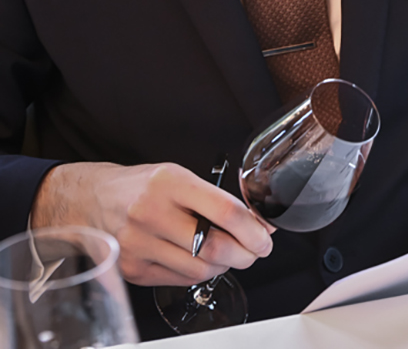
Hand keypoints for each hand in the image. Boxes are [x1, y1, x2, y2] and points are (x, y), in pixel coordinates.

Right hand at [31, 161, 273, 285]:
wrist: (91, 200)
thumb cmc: (141, 186)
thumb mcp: (178, 176)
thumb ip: (215, 199)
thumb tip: (257, 222)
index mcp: (169, 182)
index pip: (224, 211)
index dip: (253, 229)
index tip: (266, 236)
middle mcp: (152, 213)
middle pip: (215, 249)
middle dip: (246, 254)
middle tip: (255, 250)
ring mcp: (140, 245)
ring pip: (200, 271)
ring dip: (225, 267)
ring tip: (229, 255)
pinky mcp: (133, 270)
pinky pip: (180, 281)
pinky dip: (200, 275)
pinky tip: (202, 262)